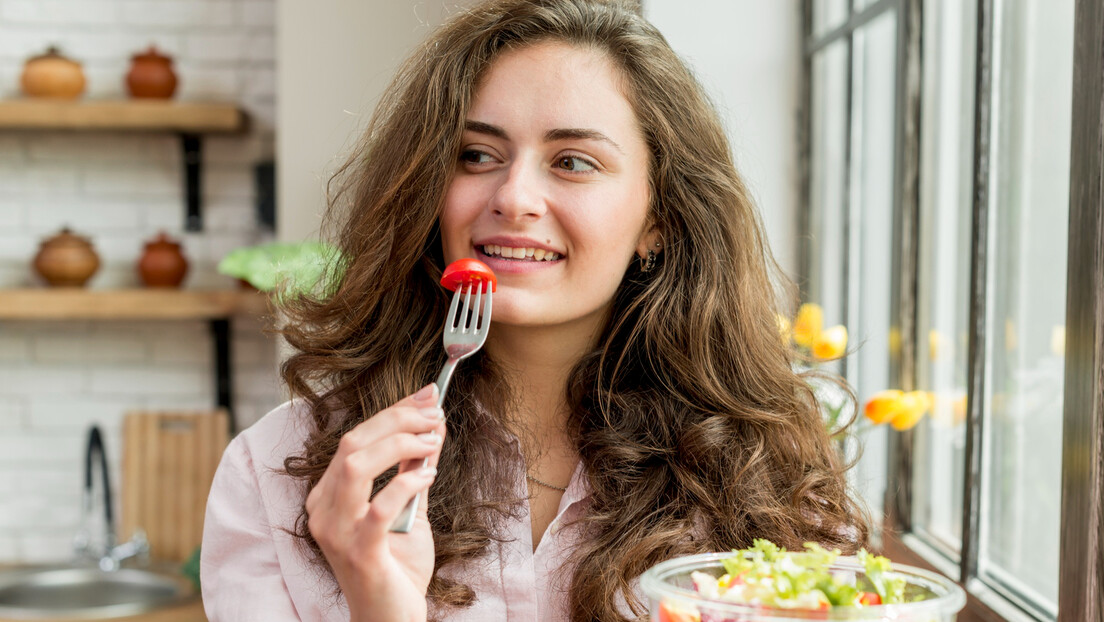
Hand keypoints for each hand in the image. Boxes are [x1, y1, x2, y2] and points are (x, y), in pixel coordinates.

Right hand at [306, 384, 444, 621]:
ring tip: (432, 441)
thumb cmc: (397, 567)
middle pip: (353, 444)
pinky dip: (406, 483)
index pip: (355, 438)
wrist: (391, 619)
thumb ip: (416, 469)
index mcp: (328, 496)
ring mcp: (336, 532)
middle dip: (398, 419)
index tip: (426, 396)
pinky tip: (429, 475)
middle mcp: (323, 510)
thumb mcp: (410, 508)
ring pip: (356, 465)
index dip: (393, 411)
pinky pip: (378, 507)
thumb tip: (432, 427)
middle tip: (434, 413)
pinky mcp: (358, 552)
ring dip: (400, 444)